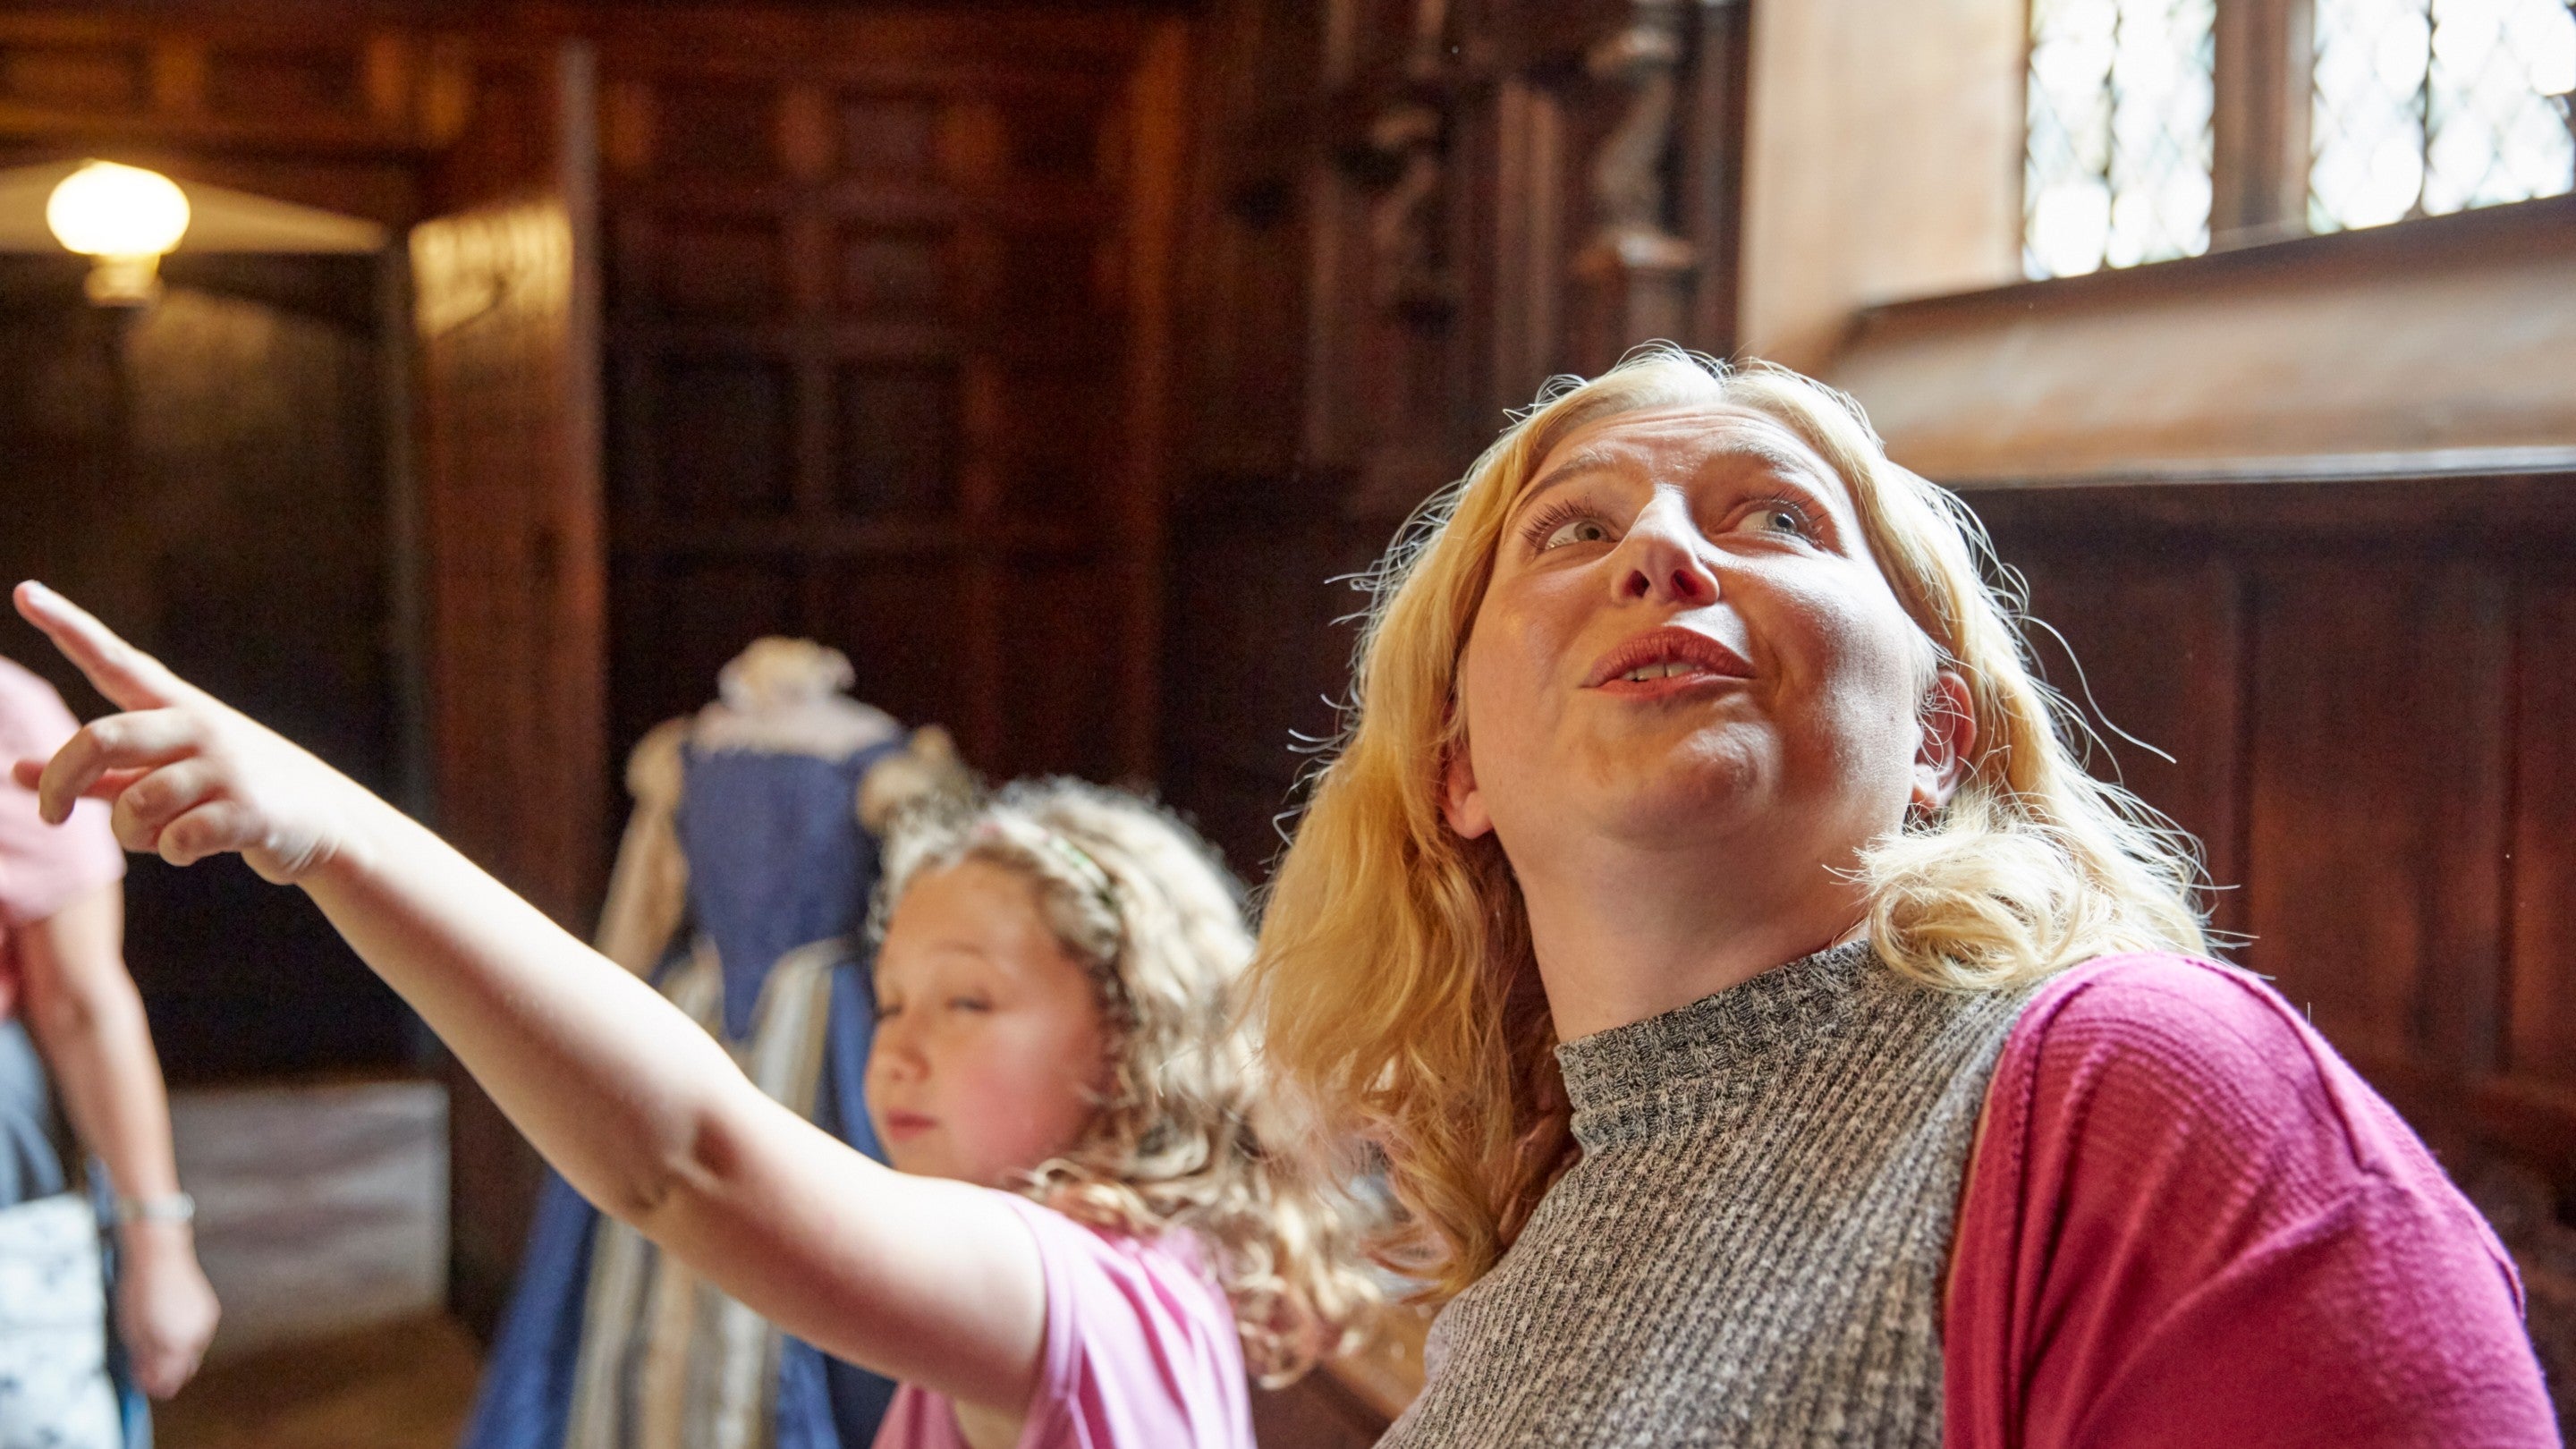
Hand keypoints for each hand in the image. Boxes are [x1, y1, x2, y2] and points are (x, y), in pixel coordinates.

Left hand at [9, 582, 356, 882]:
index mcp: (174, 708)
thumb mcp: (162, 776)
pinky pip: (178, 840)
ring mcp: (226, 767)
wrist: (325, 823)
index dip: (67, 627)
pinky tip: (193, 847)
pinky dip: (172, 852)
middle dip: (61, 781)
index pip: (114, 660)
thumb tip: (15, 772)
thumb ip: (94, 775)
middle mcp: (197, 726)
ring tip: (156, 838)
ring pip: (135, 804)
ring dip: (130, 834)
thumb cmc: (230, 792)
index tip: (25, 593)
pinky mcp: (249, 810)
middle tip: (49, 815)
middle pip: (101, 737)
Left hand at [113, 1222, 218, 1397]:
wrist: (160, 1257)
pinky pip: (199, 1335)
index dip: (154, 1386)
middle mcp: (196, 1338)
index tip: (141, 1383)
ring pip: (193, 1352)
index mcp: (175, 1345)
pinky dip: (185, 1339)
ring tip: (155, 1345)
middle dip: (168, 1373)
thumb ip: (143, 1359)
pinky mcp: (209, 1310)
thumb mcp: (132, 1331)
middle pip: (185, 1370)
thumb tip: (146, 1377)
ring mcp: (206, 1324)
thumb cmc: (140, 1292)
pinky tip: (169, 1329)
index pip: (169, 1380)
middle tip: (146, 1368)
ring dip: (177, 1356)